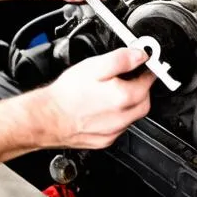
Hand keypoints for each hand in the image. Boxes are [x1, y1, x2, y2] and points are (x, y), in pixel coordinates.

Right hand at [37, 47, 155, 148]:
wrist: (47, 118)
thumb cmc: (67, 94)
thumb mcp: (94, 66)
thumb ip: (121, 59)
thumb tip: (140, 55)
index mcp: (124, 97)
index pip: (149, 81)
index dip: (147, 71)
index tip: (145, 65)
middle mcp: (122, 118)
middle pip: (144, 102)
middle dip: (140, 89)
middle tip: (129, 78)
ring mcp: (113, 132)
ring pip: (131, 116)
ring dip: (128, 104)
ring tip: (109, 93)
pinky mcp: (104, 141)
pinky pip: (119, 128)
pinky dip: (115, 117)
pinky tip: (101, 109)